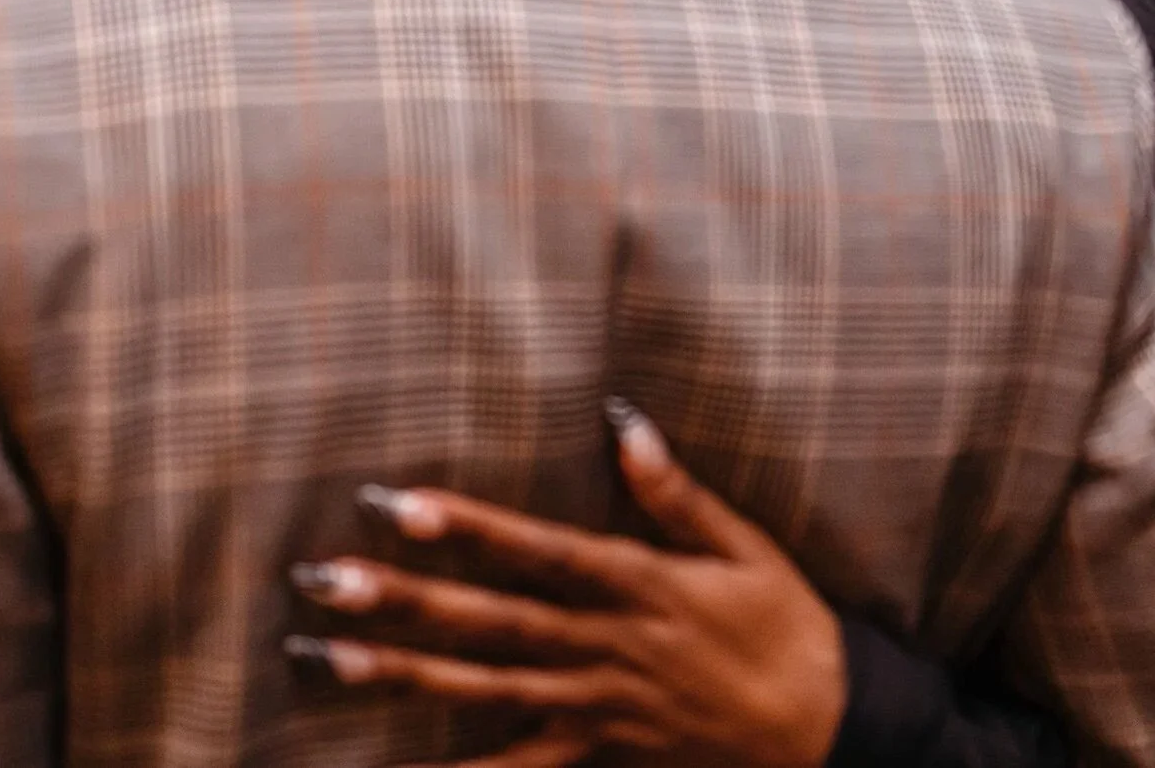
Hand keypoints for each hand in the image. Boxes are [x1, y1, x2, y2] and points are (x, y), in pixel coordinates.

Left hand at [286, 400, 846, 767]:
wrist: (833, 731)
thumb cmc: (788, 628)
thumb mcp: (747, 548)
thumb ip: (675, 492)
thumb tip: (620, 419)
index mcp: (638, 584)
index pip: (537, 551)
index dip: (469, 529)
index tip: (398, 504)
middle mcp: (606, 646)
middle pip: (490, 622)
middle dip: (402, 600)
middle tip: (322, 581)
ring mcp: (596, 706)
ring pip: (482, 692)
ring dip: (398, 676)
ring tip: (320, 660)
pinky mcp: (599, 753)